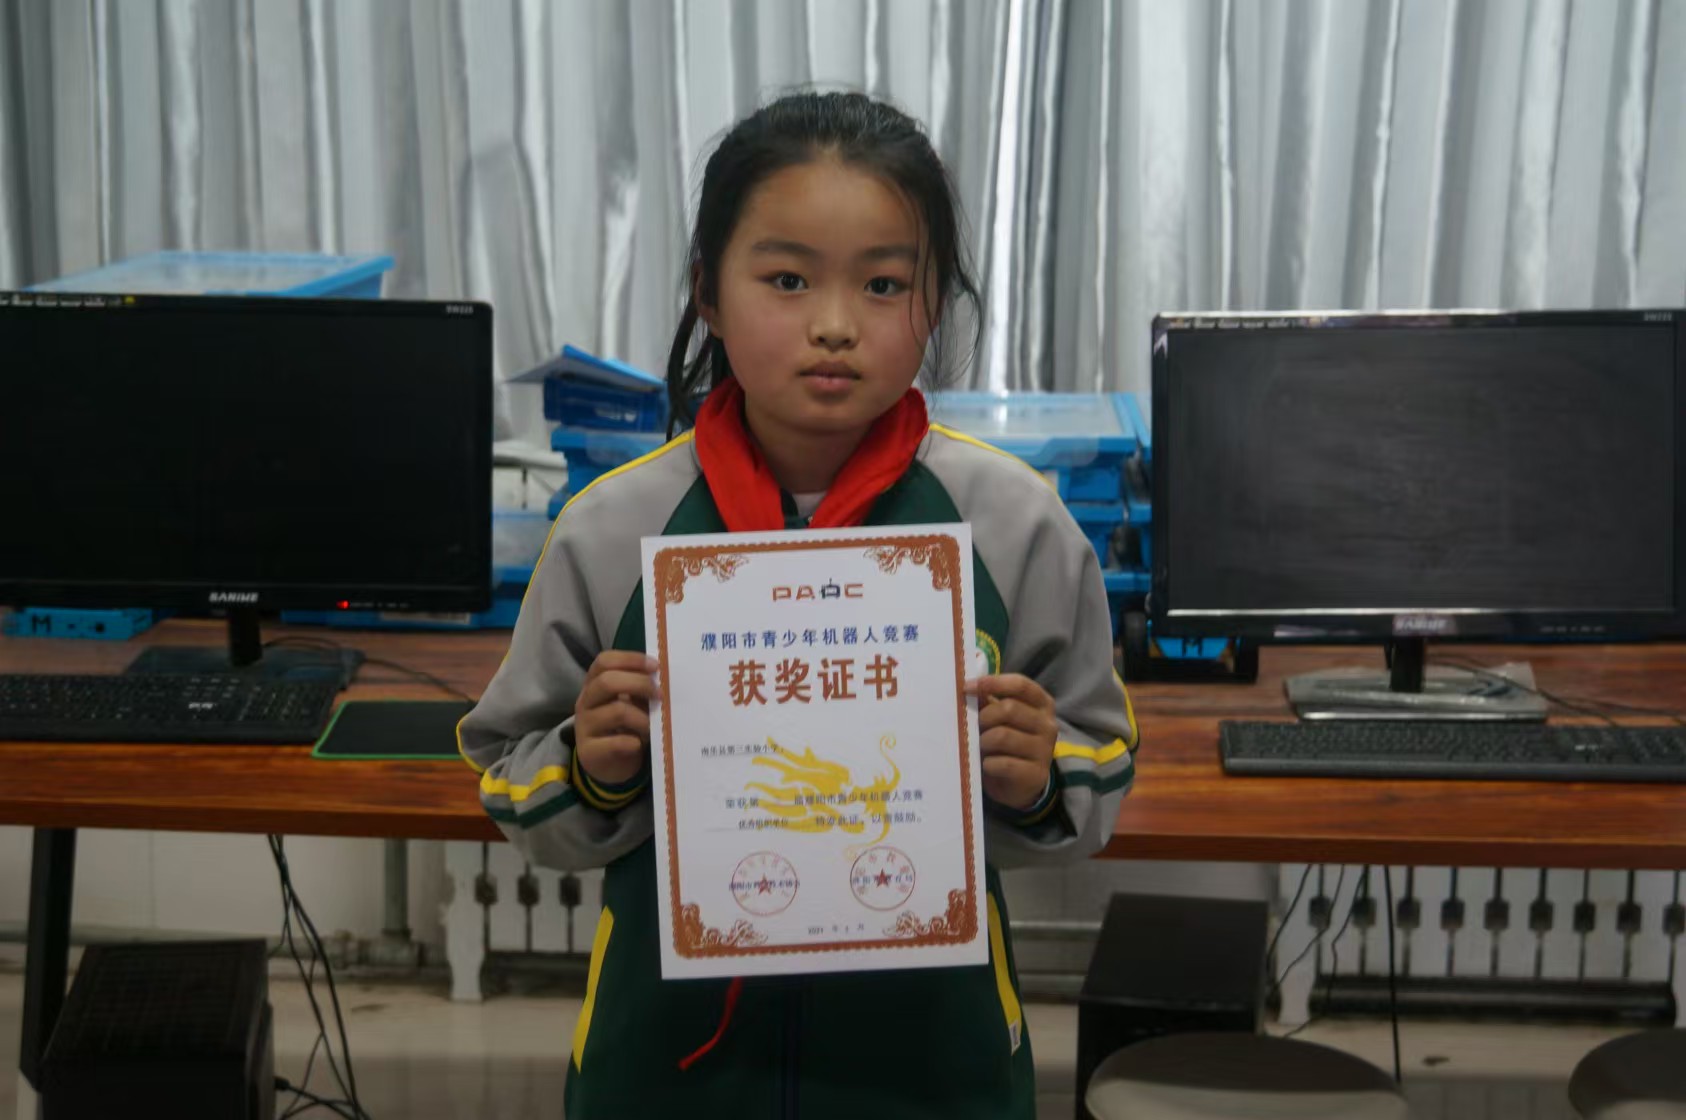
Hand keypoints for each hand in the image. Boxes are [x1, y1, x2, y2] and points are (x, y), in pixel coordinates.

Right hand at [573, 651, 659, 785]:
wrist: (609, 766)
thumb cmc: (623, 728)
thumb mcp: (629, 704)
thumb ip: (639, 689)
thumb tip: (663, 678)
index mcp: (594, 684)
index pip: (604, 662)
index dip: (630, 660)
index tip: (655, 666)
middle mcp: (585, 702)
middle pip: (607, 682)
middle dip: (639, 684)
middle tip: (660, 695)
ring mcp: (585, 727)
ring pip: (617, 711)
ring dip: (643, 718)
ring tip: (652, 727)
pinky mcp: (590, 752)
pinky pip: (618, 743)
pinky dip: (634, 742)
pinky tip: (639, 744)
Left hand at [967, 673, 1056, 811]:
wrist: (1020, 784)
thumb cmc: (1008, 743)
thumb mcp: (1002, 719)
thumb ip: (990, 701)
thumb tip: (970, 687)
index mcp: (1042, 704)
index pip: (1020, 685)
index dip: (993, 683)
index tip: (967, 687)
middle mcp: (1048, 725)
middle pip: (1008, 708)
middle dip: (984, 717)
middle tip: (974, 727)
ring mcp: (1044, 750)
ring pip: (1002, 736)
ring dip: (983, 741)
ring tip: (981, 747)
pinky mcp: (1036, 774)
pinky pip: (1003, 763)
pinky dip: (989, 764)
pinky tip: (988, 765)